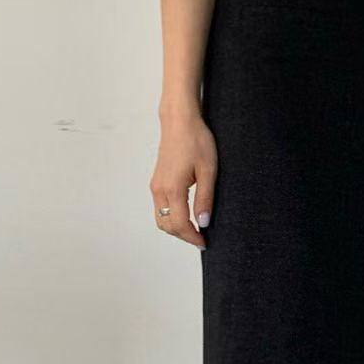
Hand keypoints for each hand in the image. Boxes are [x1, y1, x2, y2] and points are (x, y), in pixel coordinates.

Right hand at [150, 108, 217, 247]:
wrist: (179, 121)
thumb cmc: (196, 140)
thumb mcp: (208, 171)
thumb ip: (205, 198)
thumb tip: (203, 222)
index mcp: (173, 188)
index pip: (179, 224)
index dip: (192, 237)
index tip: (204, 242)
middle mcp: (159, 189)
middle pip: (167, 226)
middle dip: (183, 235)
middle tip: (201, 238)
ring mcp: (155, 186)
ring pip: (161, 218)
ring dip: (176, 228)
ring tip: (194, 228)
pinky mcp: (156, 182)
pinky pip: (160, 208)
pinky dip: (171, 217)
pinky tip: (186, 214)